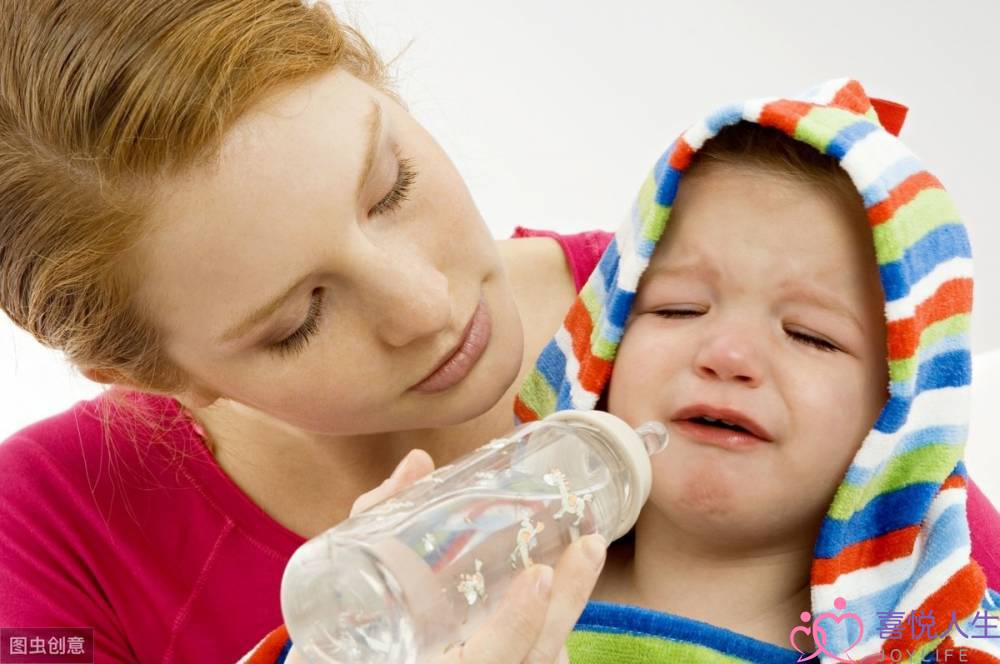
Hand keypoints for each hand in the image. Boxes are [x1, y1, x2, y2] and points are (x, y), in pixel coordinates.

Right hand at [291, 449, 606, 663]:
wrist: (344, 659)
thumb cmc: (336, 632)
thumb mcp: (347, 577)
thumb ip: (378, 521)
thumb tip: (419, 464)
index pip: (485, 663)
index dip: (516, 626)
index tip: (540, 576)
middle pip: (529, 662)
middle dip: (566, 605)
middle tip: (588, 546)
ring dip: (565, 616)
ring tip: (584, 558)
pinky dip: (546, 638)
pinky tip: (557, 600)